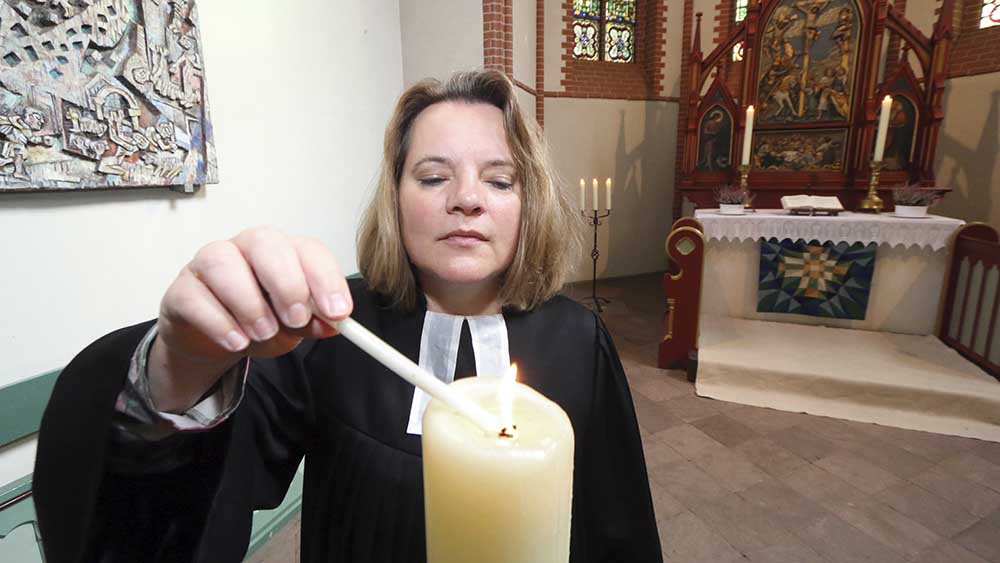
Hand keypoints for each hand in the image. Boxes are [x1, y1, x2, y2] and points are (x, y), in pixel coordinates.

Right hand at [149, 226, 352, 411]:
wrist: (215, 339)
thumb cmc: (260, 321)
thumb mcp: (293, 327)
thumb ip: (313, 323)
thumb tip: (334, 323)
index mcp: (284, 251)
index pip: (309, 250)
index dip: (326, 279)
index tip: (338, 312)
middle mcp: (246, 248)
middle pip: (265, 242)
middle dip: (286, 282)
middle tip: (296, 319)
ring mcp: (209, 264)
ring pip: (222, 262)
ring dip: (249, 302)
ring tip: (263, 333)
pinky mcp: (182, 289)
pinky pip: (194, 296)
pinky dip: (218, 322)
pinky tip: (236, 342)